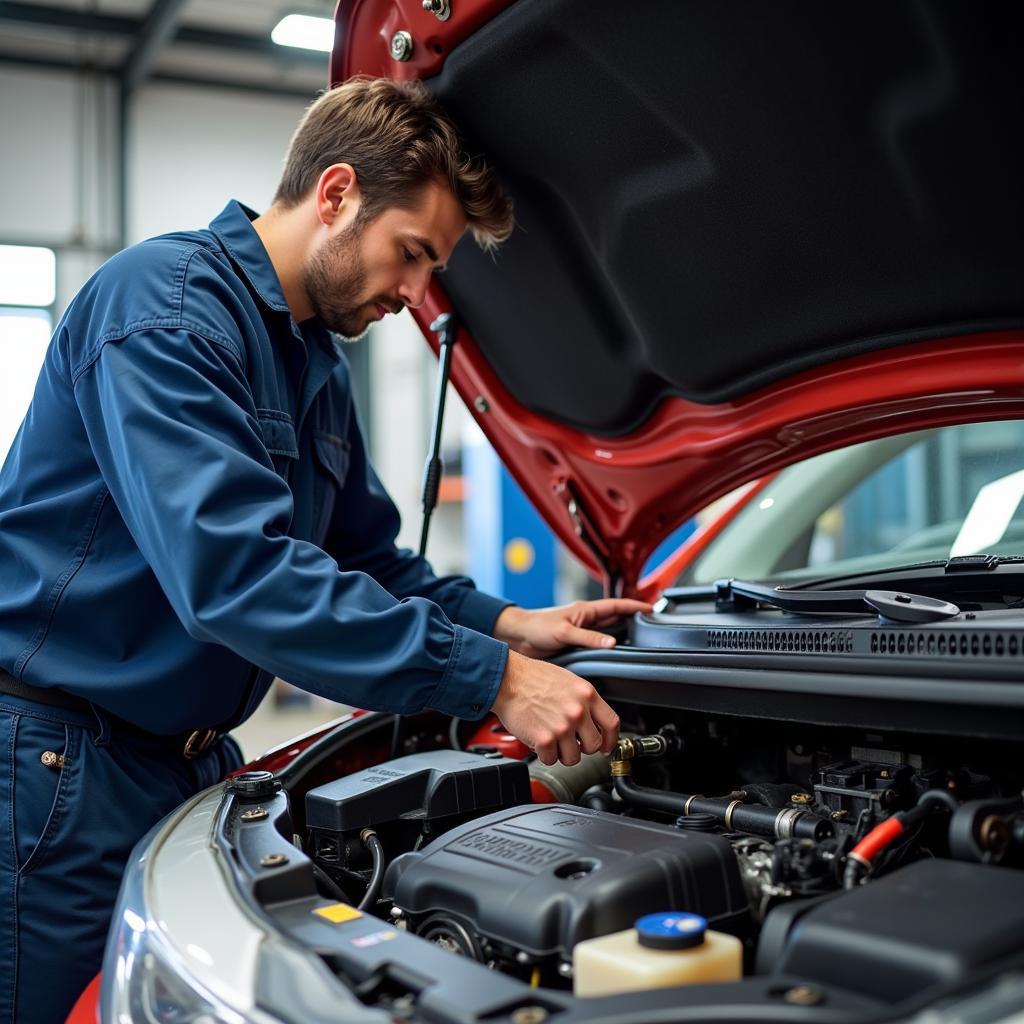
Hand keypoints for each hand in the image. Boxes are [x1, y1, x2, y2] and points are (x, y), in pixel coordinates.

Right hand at [491, 650, 619, 765]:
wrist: (507, 679)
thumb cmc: (532, 678)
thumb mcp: (568, 680)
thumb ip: (584, 701)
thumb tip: (594, 721)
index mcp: (587, 694)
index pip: (612, 724)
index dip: (611, 740)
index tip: (606, 746)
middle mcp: (578, 711)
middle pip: (594, 745)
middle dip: (582, 747)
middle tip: (570, 741)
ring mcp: (562, 726)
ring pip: (573, 758)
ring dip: (562, 753)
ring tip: (552, 739)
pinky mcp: (544, 739)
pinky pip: (551, 760)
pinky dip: (544, 754)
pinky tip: (539, 740)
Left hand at [493, 599, 652, 658]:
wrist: (517, 637)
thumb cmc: (535, 628)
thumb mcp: (564, 633)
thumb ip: (588, 638)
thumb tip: (611, 643)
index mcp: (585, 611)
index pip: (616, 606)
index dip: (635, 607)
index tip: (651, 609)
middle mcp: (585, 619)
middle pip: (615, 617)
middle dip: (633, 618)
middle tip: (651, 624)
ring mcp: (581, 631)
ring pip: (607, 630)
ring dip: (621, 633)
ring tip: (638, 638)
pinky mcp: (575, 643)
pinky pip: (597, 643)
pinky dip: (607, 646)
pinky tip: (613, 654)